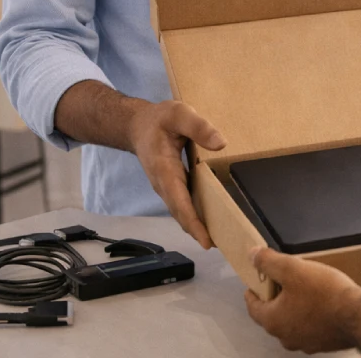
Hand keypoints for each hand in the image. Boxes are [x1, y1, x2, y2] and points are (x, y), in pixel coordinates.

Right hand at [127, 100, 225, 248]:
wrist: (137, 125)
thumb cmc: (159, 120)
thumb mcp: (179, 114)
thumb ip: (198, 127)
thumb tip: (221, 143)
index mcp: (165, 170)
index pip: (179, 202)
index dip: (193, 222)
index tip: (206, 241)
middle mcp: (164, 184)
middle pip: (181, 214)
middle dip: (198, 232)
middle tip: (223, 245)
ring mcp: (166, 188)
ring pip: (182, 213)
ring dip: (197, 227)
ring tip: (221, 238)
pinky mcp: (171, 187)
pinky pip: (183, 206)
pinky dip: (195, 217)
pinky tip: (211, 221)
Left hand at [245, 247, 360, 353]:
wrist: (359, 318)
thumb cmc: (324, 293)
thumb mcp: (293, 269)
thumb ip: (269, 262)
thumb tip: (252, 256)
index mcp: (273, 321)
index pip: (253, 307)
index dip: (252, 291)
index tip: (256, 282)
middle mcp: (285, 337)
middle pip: (272, 315)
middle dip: (274, 298)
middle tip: (281, 281)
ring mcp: (305, 344)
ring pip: (291, 323)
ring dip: (292, 308)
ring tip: (302, 290)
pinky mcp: (322, 345)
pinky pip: (309, 328)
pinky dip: (309, 317)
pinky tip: (320, 304)